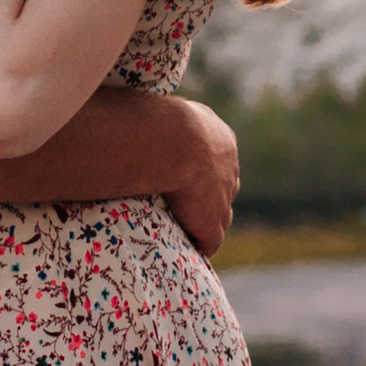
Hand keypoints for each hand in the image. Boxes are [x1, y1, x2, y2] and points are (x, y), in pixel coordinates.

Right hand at [161, 98, 239, 256]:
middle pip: (225, 186)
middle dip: (213, 195)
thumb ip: (162, 120)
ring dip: (208, 222)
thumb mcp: (167, 113)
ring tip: (191, 231)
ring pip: (221, 214)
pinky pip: (210, 240)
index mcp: (221, 138)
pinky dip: (201, 245)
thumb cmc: (160, 121)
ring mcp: (223, 196)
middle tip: (192, 203)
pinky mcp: (211, 222)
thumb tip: (136, 117)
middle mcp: (229, 167)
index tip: (191, 175)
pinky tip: (190, 251)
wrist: (175, 142)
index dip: (205, 169)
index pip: (219, 158)